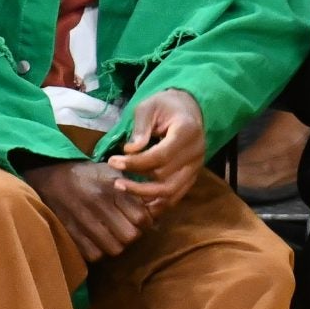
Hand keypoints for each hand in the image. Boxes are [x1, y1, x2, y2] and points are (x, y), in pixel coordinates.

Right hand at [26, 160, 152, 261]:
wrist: (50, 177)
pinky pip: (95, 255)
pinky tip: (98, 240)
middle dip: (133, 235)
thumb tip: (159, 206)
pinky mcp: (70, 233)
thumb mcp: (112, 171)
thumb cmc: (87, 174)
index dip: (147, 221)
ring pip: (114, 249)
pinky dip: (99, 251)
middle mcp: (98, 204)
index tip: (143, 220)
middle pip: (130, 236)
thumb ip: (134, 187)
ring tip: (113, 234)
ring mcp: (83, 220)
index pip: (142, 217)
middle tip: (128, 228)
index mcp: (112, 187)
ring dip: (117, 244)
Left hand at [106, 89, 205, 214]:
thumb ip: (140, 127)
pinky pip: (176, 196)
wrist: (188, 109)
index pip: (161, 155)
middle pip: (164, 175)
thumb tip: (130, 150)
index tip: (113, 161)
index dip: (136, 163)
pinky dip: (158, 202)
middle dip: (137, 179)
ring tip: (123, 188)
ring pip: (171, 191)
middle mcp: (196, 153)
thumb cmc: (165, 106)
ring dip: (145, 195)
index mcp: (187, 131)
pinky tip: (139, 201)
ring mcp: (196, 167)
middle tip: (115, 179)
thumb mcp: (149, 106)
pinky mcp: (192, 176)